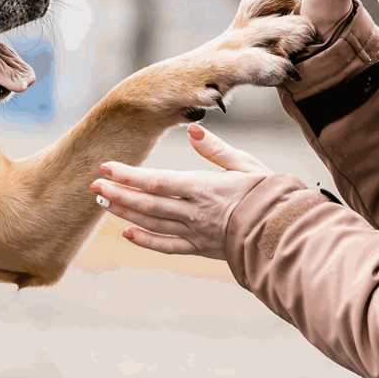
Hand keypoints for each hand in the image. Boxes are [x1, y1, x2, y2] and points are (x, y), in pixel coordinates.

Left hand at [90, 125, 269, 259]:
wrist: (286, 234)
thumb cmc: (270, 195)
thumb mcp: (246, 164)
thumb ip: (216, 149)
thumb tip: (194, 128)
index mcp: (203, 188)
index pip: (156, 180)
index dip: (128, 175)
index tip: (105, 167)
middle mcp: (194, 212)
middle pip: (147, 203)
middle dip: (118, 193)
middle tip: (92, 185)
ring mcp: (195, 233)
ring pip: (152, 223)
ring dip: (125, 213)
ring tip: (103, 203)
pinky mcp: (200, 249)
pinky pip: (167, 246)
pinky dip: (145, 241)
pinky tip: (127, 234)